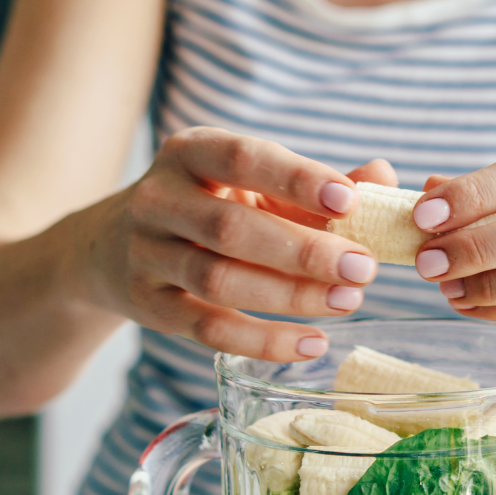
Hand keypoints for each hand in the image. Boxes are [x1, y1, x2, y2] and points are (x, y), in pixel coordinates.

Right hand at [81, 127, 395, 360]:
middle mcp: (158, 199)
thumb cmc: (206, 207)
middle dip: (304, 250)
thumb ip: (314, 183)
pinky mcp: (150, 308)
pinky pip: (210, 329)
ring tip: (347, 302)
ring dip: (290, 296)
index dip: (296, 177)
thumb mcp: (250, 185)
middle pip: (232, 227)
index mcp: (189, 152)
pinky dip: (265, 340)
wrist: (112, 248)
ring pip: (219, 280)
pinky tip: (313, 342)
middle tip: (362, 268)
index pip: (242, 156)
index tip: (349, 199)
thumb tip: (383, 177)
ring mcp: (147, 255)